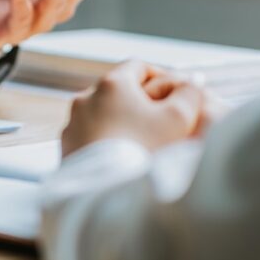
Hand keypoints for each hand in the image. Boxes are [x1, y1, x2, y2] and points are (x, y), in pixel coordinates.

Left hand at [61, 60, 204, 157]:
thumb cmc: (145, 150)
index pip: (137, 67)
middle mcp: (85, 98)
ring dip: (121, 121)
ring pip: (101, 114)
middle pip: (117, 91)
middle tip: (162, 121)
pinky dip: (105, 140)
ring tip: (142, 142)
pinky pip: (89, 136)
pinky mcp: (66, 147)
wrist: (107, 192)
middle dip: (140, 102)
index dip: (161, 76)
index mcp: (112, 84)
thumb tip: (193, 81)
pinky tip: (121, 157)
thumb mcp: (178, 118)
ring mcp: (72, 123)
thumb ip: (189, 93)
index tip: (175, 93)